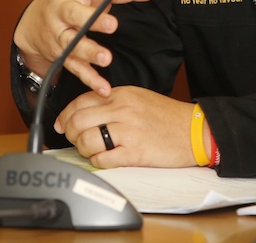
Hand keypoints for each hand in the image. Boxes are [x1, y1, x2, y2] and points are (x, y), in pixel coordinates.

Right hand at [14, 0, 163, 95]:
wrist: (33, 25)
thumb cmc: (74, 3)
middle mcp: (62, 10)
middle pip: (73, 14)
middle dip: (91, 20)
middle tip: (112, 24)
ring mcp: (59, 35)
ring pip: (71, 44)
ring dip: (89, 51)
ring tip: (106, 58)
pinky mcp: (61, 56)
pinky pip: (75, 68)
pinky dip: (89, 79)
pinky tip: (103, 88)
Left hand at [53, 86, 194, 167]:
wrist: (194, 130)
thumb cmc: (167, 116)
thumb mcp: (137, 98)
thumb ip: (112, 102)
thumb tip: (85, 112)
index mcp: (120, 95)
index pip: (80, 102)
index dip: (65, 115)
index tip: (61, 124)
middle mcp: (121, 110)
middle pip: (77, 121)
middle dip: (69, 133)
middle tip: (74, 139)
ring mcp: (127, 131)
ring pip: (86, 140)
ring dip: (82, 149)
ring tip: (90, 151)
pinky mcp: (135, 153)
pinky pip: (103, 159)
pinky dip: (97, 161)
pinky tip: (103, 159)